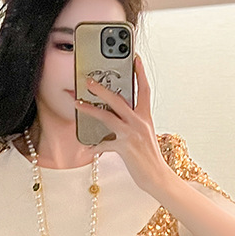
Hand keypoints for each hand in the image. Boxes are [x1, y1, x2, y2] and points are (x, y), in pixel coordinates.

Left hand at [75, 55, 169, 196]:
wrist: (157, 177)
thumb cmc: (149, 157)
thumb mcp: (145, 134)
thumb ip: (133, 122)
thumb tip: (117, 115)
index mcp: (146, 117)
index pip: (144, 90)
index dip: (140, 73)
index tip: (134, 58)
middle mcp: (139, 122)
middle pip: (119, 99)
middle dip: (102, 88)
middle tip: (89, 80)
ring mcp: (132, 134)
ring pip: (107, 116)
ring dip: (90, 109)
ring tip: (77, 103)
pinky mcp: (125, 148)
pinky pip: (104, 144)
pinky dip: (94, 146)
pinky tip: (87, 148)